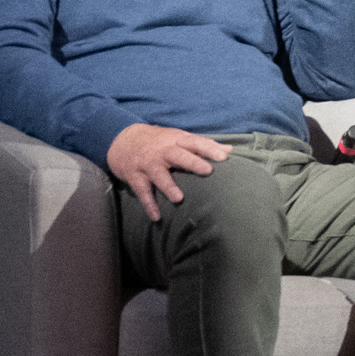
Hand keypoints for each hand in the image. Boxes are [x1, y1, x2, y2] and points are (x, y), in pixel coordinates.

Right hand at [107, 123, 230, 220]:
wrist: (123, 141)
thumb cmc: (160, 142)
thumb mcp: (180, 138)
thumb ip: (204, 145)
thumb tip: (231, 150)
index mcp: (176, 140)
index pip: (195, 142)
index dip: (209, 148)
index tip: (224, 156)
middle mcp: (162, 151)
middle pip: (178, 155)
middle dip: (192, 162)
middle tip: (208, 171)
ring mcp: (147, 164)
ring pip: (158, 175)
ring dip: (168, 186)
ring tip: (179, 198)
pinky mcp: (134, 176)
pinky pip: (142, 191)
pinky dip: (149, 205)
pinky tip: (157, 217)